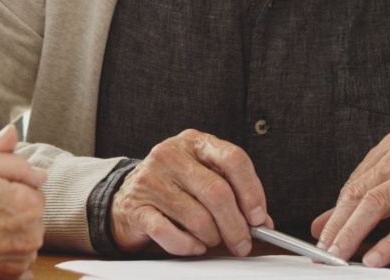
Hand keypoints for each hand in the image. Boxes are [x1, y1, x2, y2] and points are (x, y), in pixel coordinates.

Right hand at [0, 126, 46, 278]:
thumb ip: (10, 158)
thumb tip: (39, 171)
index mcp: (28, 204)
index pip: (33, 188)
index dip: (9, 185)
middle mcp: (30, 235)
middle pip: (31, 214)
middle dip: (12, 208)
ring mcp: (20, 261)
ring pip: (24, 236)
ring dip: (9, 230)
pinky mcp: (7, 278)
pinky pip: (18, 262)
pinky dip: (6, 254)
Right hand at [110, 129, 268, 256]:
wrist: (126, 196)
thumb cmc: (173, 187)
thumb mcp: (203, 177)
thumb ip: (233, 193)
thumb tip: (262, 220)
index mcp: (194, 142)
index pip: (233, 159)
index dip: (251, 190)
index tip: (258, 216)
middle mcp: (171, 155)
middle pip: (217, 192)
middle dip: (236, 225)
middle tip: (242, 242)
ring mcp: (151, 179)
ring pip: (197, 217)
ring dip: (212, 238)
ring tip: (211, 240)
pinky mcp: (136, 207)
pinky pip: (171, 234)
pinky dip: (188, 246)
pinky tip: (193, 245)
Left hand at [311, 132, 389, 267]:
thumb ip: (358, 206)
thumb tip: (320, 225)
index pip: (355, 182)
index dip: (336, 212)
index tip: (321, 235)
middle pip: (362, 192)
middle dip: (339, 223)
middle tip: (325, 248)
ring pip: (378, 204)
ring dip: (354, 232)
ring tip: (340, 253)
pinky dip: (388, 244)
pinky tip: (374, 257)